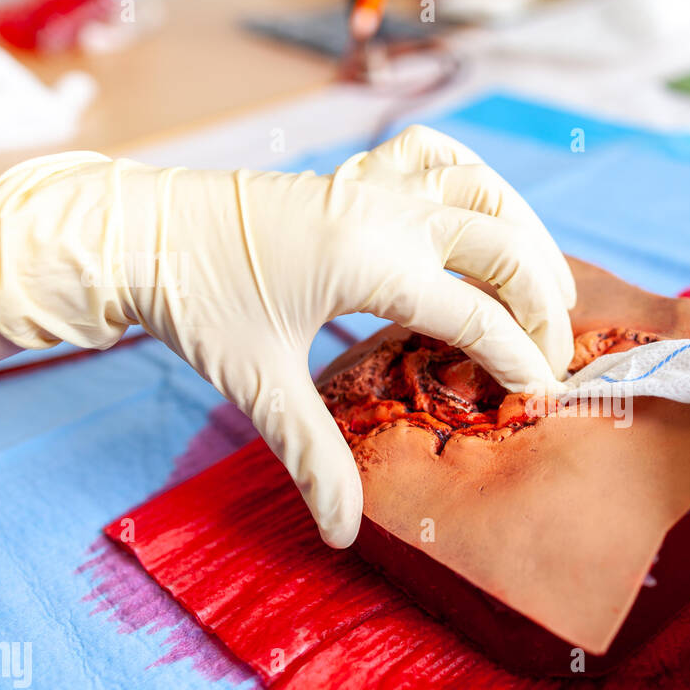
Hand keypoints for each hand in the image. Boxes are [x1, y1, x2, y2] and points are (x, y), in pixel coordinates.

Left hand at [0, 126, 574, 547]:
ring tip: (549, 287)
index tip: (542, 396)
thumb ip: (311, 456)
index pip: (476, 314)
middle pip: (503, 248)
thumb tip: (341, 534)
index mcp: (368, 261)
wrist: (137, 231)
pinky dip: (473, 179)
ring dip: (526, 234)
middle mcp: (384, 212)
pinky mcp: (355, 174)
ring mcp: (373, 184)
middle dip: (541, 304)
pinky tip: (487, 212)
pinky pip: (434, 154)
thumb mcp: (256, 383)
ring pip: (483, 189)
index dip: (519, 359)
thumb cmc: (195, 301)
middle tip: (552, 355)